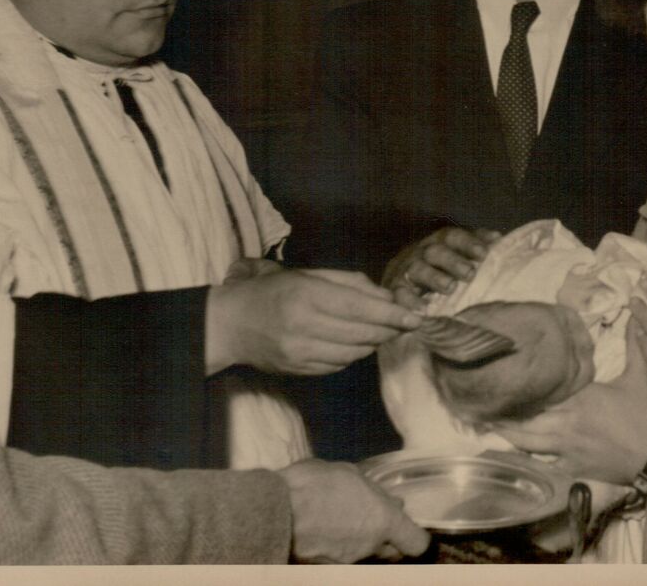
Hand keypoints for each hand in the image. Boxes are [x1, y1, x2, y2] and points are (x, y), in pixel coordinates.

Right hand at [206, 258, 423, 374]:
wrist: (231, 325)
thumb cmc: (273, 292)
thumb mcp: (308, 275)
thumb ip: (350, 283)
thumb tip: (387, 297)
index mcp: (306, 295)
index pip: (359, 308)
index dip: (391, 314)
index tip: (415, 317)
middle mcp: (304, 326)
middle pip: (361, 333)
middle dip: (390, 329)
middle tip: (406, 323)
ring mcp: (300, 353)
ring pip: (355, 352)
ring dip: (374, 342)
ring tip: (381, 330)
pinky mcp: (299, 371)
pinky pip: (340, 365)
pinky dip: (354, 354)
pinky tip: (353, 342)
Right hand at [277, 459, 428, 562]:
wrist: (271, 510)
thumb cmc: (311, 484)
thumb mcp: (348, 474)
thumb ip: (372, 492)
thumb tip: (389, 500)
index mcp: (382, 520)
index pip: (416, 543)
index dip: (416, 536)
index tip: (409, 527)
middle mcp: (369, 546)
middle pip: (393, 552)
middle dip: (390, 540)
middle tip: (377, 522)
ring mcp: (347, 562)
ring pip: (366, 556)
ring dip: (363, 543)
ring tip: (345, 523)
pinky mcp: (326, 570)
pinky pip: (343, 560)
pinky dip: (340, 550)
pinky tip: (327, 535)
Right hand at [382, 227, 499, 308]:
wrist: (398, 284)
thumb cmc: (438, 270)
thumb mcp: (454, 256)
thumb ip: (474, 247)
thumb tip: (497, 238)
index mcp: (438, 242)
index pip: (452, 236)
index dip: (468, 243)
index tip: (484, 253)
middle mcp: (420, 252)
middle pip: (435, 251)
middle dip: (453, 261)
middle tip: (470, 273)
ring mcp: (405, 270)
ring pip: (417, 269)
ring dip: (434, 277)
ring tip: (450, 288)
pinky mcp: (393, 289)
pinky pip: (399, 294)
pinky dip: (410, 302)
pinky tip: (422, 311)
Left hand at [494, 326, 646, 484]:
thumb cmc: (645, 417)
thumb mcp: (641, 376)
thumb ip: (634, 345)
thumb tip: (633, 314)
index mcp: (579, 398)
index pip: (541, 389)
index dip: (518, 383)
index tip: (498, 374)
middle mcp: (565, 422)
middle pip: (524, 417)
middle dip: (502, 410)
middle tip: (478, 401)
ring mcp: (564, 448)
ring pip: (525, 441)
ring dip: (506, 432)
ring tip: (486, 422)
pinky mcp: (570, 468)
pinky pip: (540, 462)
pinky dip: (523, 456)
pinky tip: (508, 451)